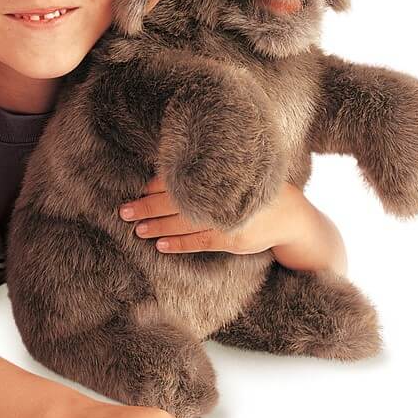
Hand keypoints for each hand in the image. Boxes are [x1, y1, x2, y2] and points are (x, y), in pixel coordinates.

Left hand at [119, 176, 347, 275]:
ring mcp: (228, 217)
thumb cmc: (257, 191)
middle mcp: (223, 193)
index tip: (141, 188)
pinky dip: (179, 243)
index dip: (159, 183)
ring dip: (158, 225)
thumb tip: (169, 173)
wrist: (293, 217)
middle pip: (177, 199)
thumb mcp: (238, 175)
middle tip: (125, 209)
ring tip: (136, 228)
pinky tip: (160, 245)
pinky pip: (200, 241)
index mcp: (222, 174)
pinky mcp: (232, 238)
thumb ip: (211, 174)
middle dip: (148, 205)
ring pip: (184, 221)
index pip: (183, 177)